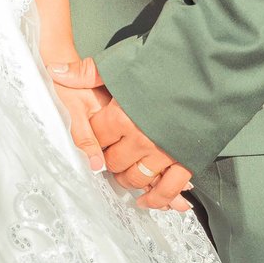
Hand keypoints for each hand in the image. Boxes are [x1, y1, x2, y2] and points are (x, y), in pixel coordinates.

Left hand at [49, 58, 193, 210]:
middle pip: (114, 162)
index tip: (99, 136)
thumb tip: (54, 70)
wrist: (209, 68)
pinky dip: (157, 199)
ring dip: (128, 180)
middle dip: (110, 160)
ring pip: (137, 178)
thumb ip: (86, 72)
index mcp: (121, 116)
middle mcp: (140, 139)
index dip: (95, 137)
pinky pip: (168, 190)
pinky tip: (147, 200)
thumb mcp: (121, 62)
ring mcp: (163, 153)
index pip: (96, 138)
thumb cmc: (165, 61)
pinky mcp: (186, 161)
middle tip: (111, 156)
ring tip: (126, 175)